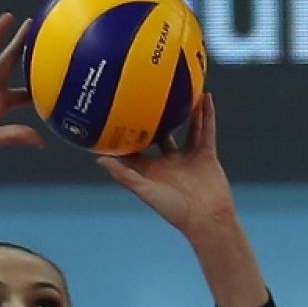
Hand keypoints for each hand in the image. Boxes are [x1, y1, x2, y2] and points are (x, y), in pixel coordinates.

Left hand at [98, 94, 233, 238]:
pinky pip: (206, 130)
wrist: (207, 219)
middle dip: (151, 116)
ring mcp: (188, 156)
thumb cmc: (174, 210)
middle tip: (142, 93)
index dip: (122, 133)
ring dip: (183, 109)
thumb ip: (125, 175)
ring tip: (177, 88)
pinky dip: (207, 115)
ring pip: (185, 127)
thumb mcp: (146, 192)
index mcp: (151, 169)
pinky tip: (206, 97)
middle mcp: (168, 160)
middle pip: (158, 133)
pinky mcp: (206, 154)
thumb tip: (100, 159)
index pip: (134, 148)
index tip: (111, 114)